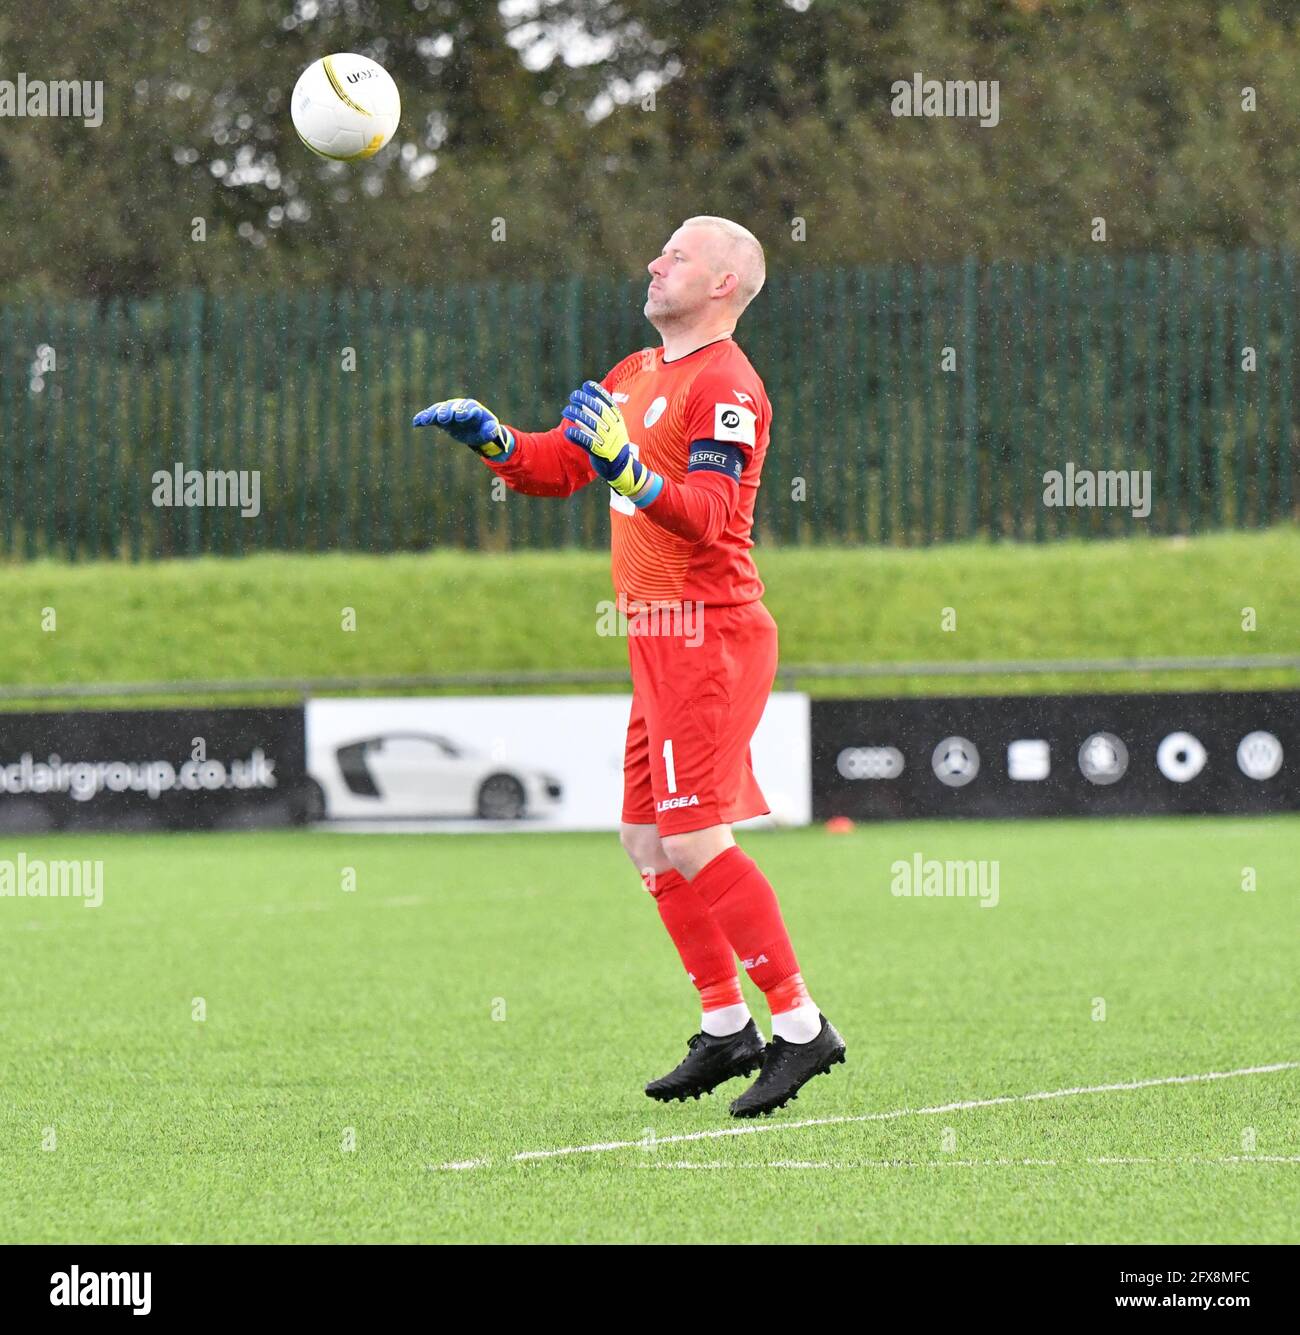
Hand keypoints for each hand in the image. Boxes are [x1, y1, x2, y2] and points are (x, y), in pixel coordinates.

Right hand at [412, 397, 513, 459]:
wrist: (474, 430)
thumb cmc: (484, 429)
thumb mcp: (490, 431)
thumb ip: (491, 430)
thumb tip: (490, 429)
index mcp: (473, 408)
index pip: (469, 408)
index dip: (465, 412)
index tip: (462, 417)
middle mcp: (459, 407)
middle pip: (452, 407)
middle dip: (447, 412)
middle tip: (444, 418)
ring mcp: (448, 412)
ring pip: (439, 410)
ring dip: (433, 414)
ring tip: (427, 420)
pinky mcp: (439, 418)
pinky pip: (430, 417)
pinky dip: (423, 418)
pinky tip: (416, 423)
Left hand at [562, 381, 660, 506]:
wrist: (622, 468)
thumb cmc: (614, 444)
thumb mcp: (615, 428)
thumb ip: (606, 415)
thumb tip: (591, 397)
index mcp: (619, 421)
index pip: (608, 403)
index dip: (598, 393)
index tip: (586, 385)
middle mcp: (614, 429)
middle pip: (598, 412)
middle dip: (585, 401)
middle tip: (573, 396)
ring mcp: (609, 441)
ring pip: (592, 426)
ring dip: (578, 417)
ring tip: (566, 411)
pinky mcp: (601, 453)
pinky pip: (588, 443)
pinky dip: (578, 437)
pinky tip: (568, 431)